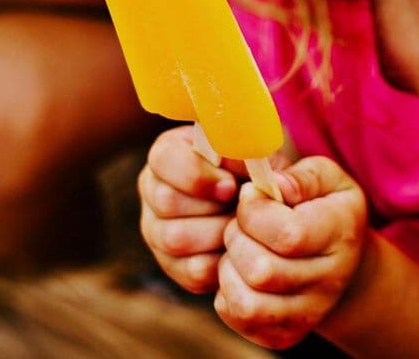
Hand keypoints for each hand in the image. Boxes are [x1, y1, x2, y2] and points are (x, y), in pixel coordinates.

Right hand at [138, 124, 242, 292]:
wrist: (264, 202)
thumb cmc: (256, 167)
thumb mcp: (254, 150)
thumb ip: (244, 149)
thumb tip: (239, 157)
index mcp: (168, 153)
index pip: (164, 157)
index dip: (197, 174)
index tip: (231, 185)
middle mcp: (154, 191)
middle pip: (167, 201)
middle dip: (212, 206)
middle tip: (241, 206)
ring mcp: (157, 231)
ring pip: (175, 239)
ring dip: (218, 232)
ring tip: (242, 222)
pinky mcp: (173, 265)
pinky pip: (191, 270)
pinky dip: (221, 260)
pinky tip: (239, 245)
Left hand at [215, 156, 367, 350]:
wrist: (344, 259)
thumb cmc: (327, 207)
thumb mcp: (326, 177)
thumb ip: (301, 176)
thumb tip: (273, 184)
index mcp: (341, 234)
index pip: (288, 235)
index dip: (254, 212)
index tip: (249, 194)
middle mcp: (330, 281)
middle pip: (262, 272)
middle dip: (237, 237)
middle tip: (241, 220)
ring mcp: (308, 313)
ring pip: (247, 304)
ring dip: (229, 269)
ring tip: (239, 247)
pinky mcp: (285, 334)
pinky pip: (240, 320)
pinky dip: (228, 293)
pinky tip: (240, 270)